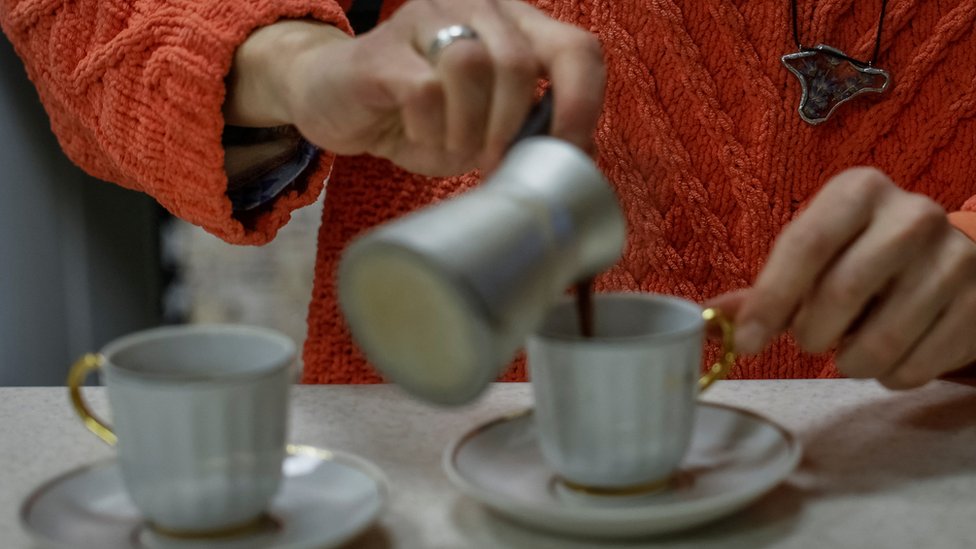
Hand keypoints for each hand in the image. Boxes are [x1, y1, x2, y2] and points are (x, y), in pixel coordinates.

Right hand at [226, 1, 605, 176]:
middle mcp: (476, 8)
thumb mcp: (483, 131)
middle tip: (490, 162)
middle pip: (520, 62)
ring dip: (467, 129)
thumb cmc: (417, 117)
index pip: (576, 50)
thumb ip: (526, 134)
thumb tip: (574, 162)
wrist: (332, 100)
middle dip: (511, 128)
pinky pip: (424, 90)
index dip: (581, 106)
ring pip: (472, 67)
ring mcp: (426, 19)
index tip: (568, 154)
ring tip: (450, 147)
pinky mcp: (382, 49)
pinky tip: (417, 136)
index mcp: (515, 26)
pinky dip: (428, 130)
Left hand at [710, 167, 975, 388]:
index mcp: (859, 191)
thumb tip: (710, 319)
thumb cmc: (859, 252)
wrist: (948, 254)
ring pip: (882, 340)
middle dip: (810, 334)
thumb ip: (765, 287)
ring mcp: (954, 259)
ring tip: (847, 351)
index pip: (807, 244)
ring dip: (849, 362)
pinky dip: (889, 376)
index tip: (747, 343)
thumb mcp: (815, 251)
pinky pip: (918, 366)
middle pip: (842, 292)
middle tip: (808, 341)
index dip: (771, 299)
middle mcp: (912, 215)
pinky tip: (887, 356)